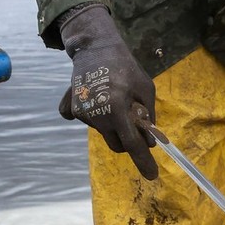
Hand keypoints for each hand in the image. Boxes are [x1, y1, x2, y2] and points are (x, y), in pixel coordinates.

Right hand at [58, 4, 158, 179]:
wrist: (96, 49)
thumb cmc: (126, 69)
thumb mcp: (146, 90)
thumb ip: (148, 118)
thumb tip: (149, 142)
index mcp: (117, 107)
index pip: (132, 142)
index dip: (143, 160)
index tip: (152, 175)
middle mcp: (96, 113)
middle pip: (117, 144)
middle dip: (129, 140)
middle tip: (135, 119)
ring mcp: (81, 112)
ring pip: (104, 132)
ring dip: (114, 124)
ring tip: (115, 98)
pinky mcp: (72, 109)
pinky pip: (89, 123)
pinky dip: (97, 117)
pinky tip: (98, 100)